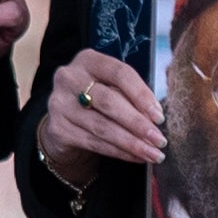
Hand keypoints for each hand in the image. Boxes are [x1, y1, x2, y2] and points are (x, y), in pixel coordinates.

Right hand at [34, 46, 161, 183]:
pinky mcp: (58, 128)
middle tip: (159, 139)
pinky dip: (118, 152)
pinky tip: (135, 157)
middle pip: (109, 101)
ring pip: (102, 126)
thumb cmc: (99, 100)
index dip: (142, 95)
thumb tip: (157, 120)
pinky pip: (93, 143)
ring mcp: (60, 103)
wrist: (66, 120)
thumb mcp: (113, 88)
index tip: (159, 116)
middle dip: (138, 123)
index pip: (120, 73)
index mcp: (89, 60)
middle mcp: (70, 78)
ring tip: (153, 154)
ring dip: (131, 143)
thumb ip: (132, 96)